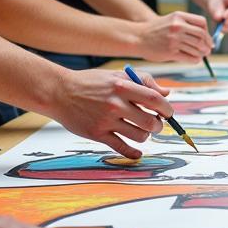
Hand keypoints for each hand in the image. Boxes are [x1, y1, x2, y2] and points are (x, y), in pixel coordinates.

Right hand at [53, 69, 172, 159]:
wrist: (59, 92)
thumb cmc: (90, 82)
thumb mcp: (116, 74)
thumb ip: (143, 81)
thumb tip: (166, 94)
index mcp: (122, 86)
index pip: (154, 100)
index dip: (167, 108)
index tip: (167, 112)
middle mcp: (115, 104)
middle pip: (150, 121)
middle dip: (159, 125)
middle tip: (156, 124)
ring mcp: (106, 120)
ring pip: (139, 136)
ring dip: (146, 136)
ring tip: (142, 131)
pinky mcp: (97, 134)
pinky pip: (122, 148)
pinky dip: (133, 153)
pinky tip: (137, 152)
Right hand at [138, 12, 213, 61]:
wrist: (137, 37)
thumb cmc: (156, 30)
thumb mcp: (171, 20)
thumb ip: (186, 25)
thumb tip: (206, 38)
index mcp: (179, 16)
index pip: (202, 22)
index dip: (207, 32)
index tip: (207, 39)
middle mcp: (178, 26)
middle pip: (201, 36)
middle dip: (207, 44)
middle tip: (208, 50)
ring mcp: (174, 39)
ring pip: (197, 48)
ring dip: (202, 53)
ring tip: (201, 55)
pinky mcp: (171, 52)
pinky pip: (190, 57)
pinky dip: (195, 60)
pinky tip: (194, 59)